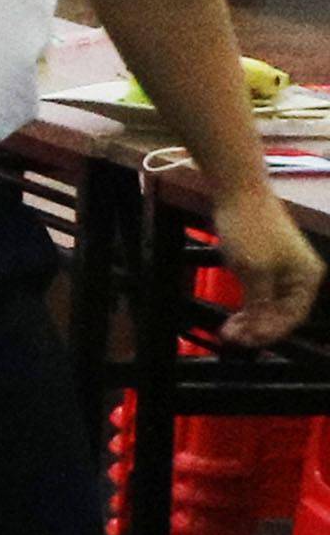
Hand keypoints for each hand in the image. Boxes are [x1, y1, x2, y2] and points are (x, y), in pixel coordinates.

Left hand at [212, 189, 323, 349]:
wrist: (238, 193)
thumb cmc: (250, 228)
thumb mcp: (254, 270)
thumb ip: (260, 300)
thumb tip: (261, 326)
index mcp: (306, 278)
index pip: (291, 317)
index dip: (268, 333)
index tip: (244, 341)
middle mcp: (300, 276)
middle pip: (281, 314)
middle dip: (257, 328)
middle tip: (230, 337)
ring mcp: (284, 270)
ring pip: (270, 305)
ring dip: (250, 320)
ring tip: (228, 329)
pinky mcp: (267, 264)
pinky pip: (261, 292)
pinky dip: (248, 305)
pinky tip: (234, 315)